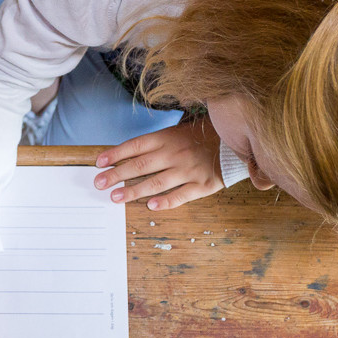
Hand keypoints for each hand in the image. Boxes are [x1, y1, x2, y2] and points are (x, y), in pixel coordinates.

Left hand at [93, 116, 223, 209]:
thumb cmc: (205, 136)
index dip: (115, 154)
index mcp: (168, 137)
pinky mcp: (203, 184)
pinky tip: (151, 206)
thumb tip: (129, 156)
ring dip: (133, 191)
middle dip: (116, 175)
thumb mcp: (180, 131)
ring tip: (116, 197)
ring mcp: (189, 169)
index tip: (99, 162)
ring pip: (156, 183)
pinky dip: (165, 202)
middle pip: (140, 165)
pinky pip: (181, 195)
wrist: (239, 140)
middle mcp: (176, 153)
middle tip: (99, 183)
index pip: (136, 145)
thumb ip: (158, 143)